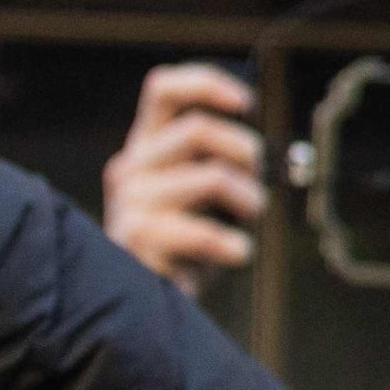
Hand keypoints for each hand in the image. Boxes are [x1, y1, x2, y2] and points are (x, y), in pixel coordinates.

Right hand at [103, 63, 264, 293]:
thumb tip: (259, 149)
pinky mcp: (137, 241)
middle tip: (259, 176)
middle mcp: (131, 167)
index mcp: (146, 146)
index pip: (163, 90)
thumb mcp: (201, 195)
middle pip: (198, 130)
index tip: (246, 102)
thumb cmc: (184, 245)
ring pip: (209, 177)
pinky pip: (201, 232)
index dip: (206, 84)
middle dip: (244, 149)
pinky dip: (232, 244)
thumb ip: (217, 162)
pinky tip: (239, 253)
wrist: (143, 305)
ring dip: (247, 197)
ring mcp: (130, 203)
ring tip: (251, 219)